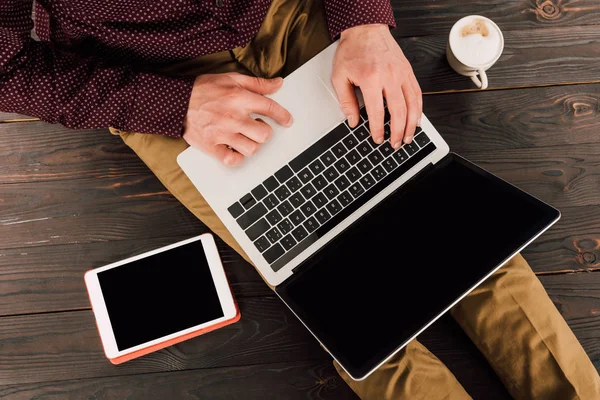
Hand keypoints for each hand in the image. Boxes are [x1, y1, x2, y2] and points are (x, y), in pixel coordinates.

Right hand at [183, 72, 292, 165]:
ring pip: (251, 148)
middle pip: (264, 134)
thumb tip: (278, 84)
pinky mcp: (212, 146)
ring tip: (244, 137)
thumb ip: (257, 83)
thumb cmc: (204, 89)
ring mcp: (222, 134)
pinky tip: (234, 149)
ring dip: (251, 144)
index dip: (283, 116)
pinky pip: (233, 160)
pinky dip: (237, 158)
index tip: (287, 121)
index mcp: (239, 98)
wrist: (176, 101)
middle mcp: (233, 117)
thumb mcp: (232, 78)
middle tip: (256, 127)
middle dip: (263, 131)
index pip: (270, 108)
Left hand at [333, 24, 421, 148]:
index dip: (378, 129)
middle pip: (398, 111)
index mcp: (370, 79)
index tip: (378, 139)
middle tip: (395, 144)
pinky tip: (416, 120)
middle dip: (398, 132)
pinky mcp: (408, 71)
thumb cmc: (352, 51)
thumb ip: (346, 101)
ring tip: (408, 137)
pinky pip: (417, 93)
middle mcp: (389, 76)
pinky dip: (419, 109)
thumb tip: (353, 121)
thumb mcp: (340, 76)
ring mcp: (401, 73)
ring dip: (412, 124)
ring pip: (412, 104)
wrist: (365, 29)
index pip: (377, 112)